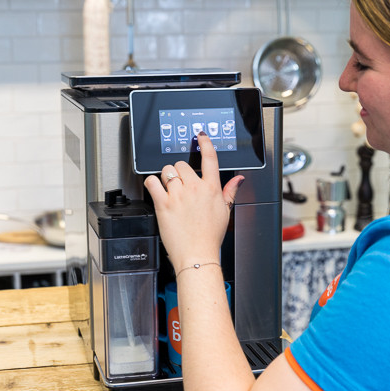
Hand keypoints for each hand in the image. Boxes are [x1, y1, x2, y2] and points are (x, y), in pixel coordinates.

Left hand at [144, 133, 244, 272]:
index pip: (210, 158)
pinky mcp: (163, 203)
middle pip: (182, 164)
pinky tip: (155, 189)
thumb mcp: (225, 211)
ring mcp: (178, 195)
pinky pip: (152, 182)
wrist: (197, 254)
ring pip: (167, 171)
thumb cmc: (210, 236)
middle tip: (179, 185)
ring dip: (166, 177)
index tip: (201, 136)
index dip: (205, 143)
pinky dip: (151, 183)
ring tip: (169, 190)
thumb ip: (230, 191)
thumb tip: (238, 179)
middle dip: (179, 172)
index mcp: (211, 188)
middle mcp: (195, 188)